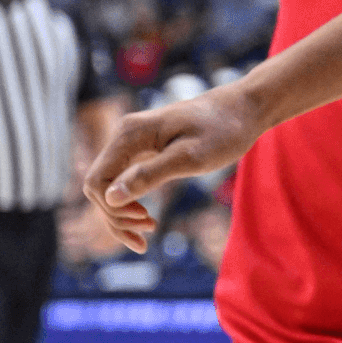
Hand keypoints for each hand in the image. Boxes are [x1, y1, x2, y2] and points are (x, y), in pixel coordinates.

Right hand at [81, 84, 265, 251]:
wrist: (244, 109)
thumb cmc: (223, 131)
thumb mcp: (190, 157)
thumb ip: (150, 174)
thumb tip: (111, 197)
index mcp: (131, 134)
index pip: (97, 180)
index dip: (113, 207)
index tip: (146, 219)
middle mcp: (125, 135)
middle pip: (99, 186)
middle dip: (117, 215)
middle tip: (150, 230)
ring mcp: (133, 142)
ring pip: (110, 186)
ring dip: (122, 213)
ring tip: (149, 232)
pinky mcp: (144, 149)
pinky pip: (126, 180)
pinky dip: (132, 202)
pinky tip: (147, 220)